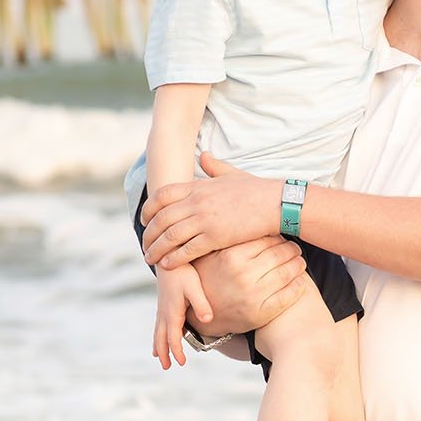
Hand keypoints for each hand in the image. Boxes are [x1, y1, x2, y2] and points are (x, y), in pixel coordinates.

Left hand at [139, 156, 280, 267]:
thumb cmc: (257, 189)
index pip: (161, 196)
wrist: (276, 203)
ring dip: (156, 249)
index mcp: (197, 187)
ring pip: (170, 236)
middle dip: (148, 234)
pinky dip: (174, 258)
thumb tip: (204, 156)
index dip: (148, 209)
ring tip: (151, 258)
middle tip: (145, 245)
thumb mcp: (231, 173)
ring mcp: (204, 220)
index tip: (145, 220)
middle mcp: (196, 202)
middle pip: (161, 219)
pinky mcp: (215, 237)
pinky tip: (168, 264)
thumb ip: (214, 166)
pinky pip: (187, 250)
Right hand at [152, 263, 212, 369]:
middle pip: (161, 337)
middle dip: (164, 352)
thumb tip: (208, 321)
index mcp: (172, 312)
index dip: (177, 351)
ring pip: (158, 331)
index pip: (173, 337)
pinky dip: (158, 333)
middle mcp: (164, 312)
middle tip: (167, 367)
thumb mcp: (194, 287)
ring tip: (158, 357)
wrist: (166, 256)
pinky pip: (158, 323)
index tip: (181, 363)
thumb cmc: (182, 272)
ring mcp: (161, 308)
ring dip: (158, 345)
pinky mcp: (163, 303)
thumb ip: (201, 304)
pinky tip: (160, 335)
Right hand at [194, 235, 306, 337]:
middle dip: (292, 250)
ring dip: (298, 265)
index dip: (278, 237)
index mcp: (231, 256)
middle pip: (280, 254)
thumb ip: (229, 237)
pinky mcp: (261, 312)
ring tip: (299, 262)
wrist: (199, 315)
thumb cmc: (207, 278)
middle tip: (295, 249)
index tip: (282, 238)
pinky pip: (289, 294)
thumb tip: (254, 215)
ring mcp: (253, 295)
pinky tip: (299, 281)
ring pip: (288, 272)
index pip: (267, 239)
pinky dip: (298, 285)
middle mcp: (243, 275)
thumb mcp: (211, 254)